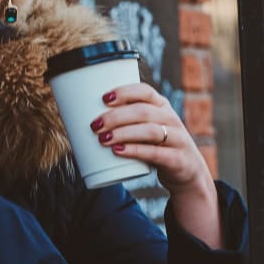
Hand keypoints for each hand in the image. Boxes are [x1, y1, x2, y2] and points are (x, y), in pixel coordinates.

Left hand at [91, 83, 222, 246]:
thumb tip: (77, 119)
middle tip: (94, 125)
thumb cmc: (154, 146)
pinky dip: (135, 151)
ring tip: (102, 139)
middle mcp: (170, 119)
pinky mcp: (177, 159)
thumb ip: (122, 122)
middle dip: (116, 117)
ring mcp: (176, 139)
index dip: (125, 92)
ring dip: (123, 133)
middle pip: (143, 112)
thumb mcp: (144, 128)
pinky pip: (156, 153)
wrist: (185, 171)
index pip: (145, 91)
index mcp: (161, 106)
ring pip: (150, 131)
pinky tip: (118, 151)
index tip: (104, 98)